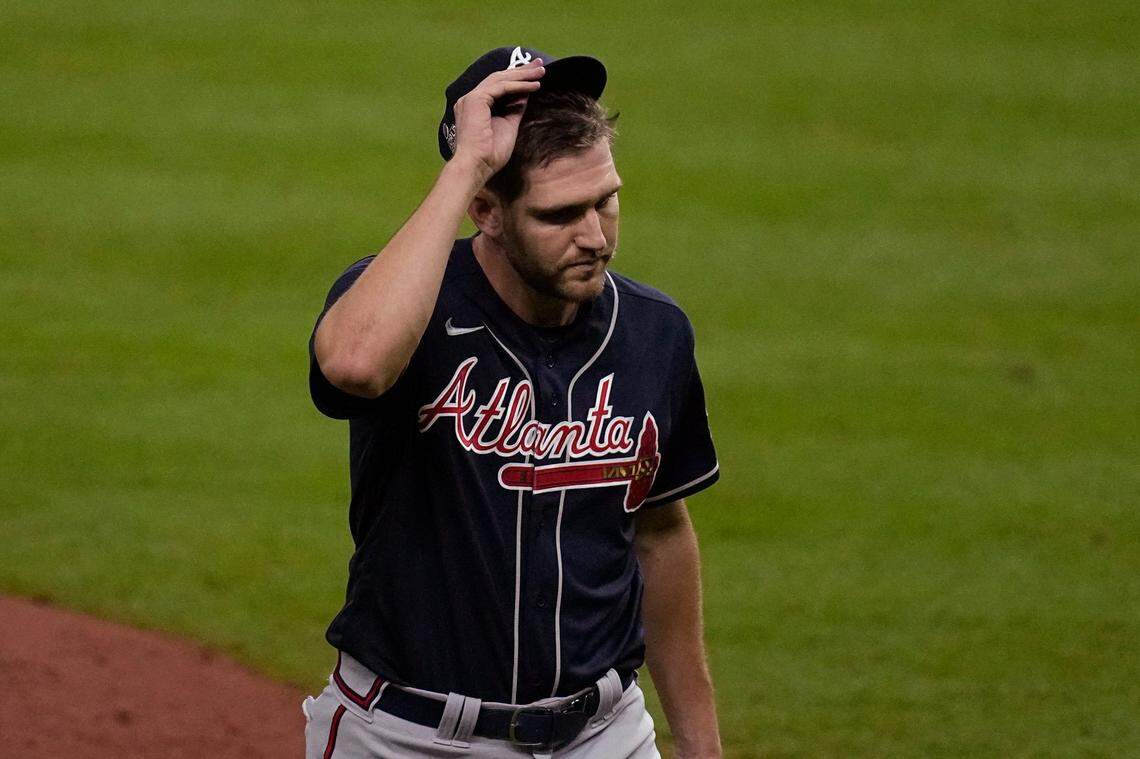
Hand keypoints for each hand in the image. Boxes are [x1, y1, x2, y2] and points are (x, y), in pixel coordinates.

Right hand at [451, 59, 544, 182]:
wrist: (477, 166)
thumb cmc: (491, 154)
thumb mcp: (508, 126)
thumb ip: (515, 109)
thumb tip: (525, 94)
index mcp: (476, 106)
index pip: (498, 86)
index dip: (517, 78)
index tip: (535, 75)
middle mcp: (470, 99)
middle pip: (499, 78)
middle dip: (521, 70)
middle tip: (540, 63)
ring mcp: (471, 98)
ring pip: (501, 79)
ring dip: (523, 74)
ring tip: (542, 71)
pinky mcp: (476, 100)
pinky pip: (502, 87)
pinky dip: (519, 86)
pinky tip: (535, 85)